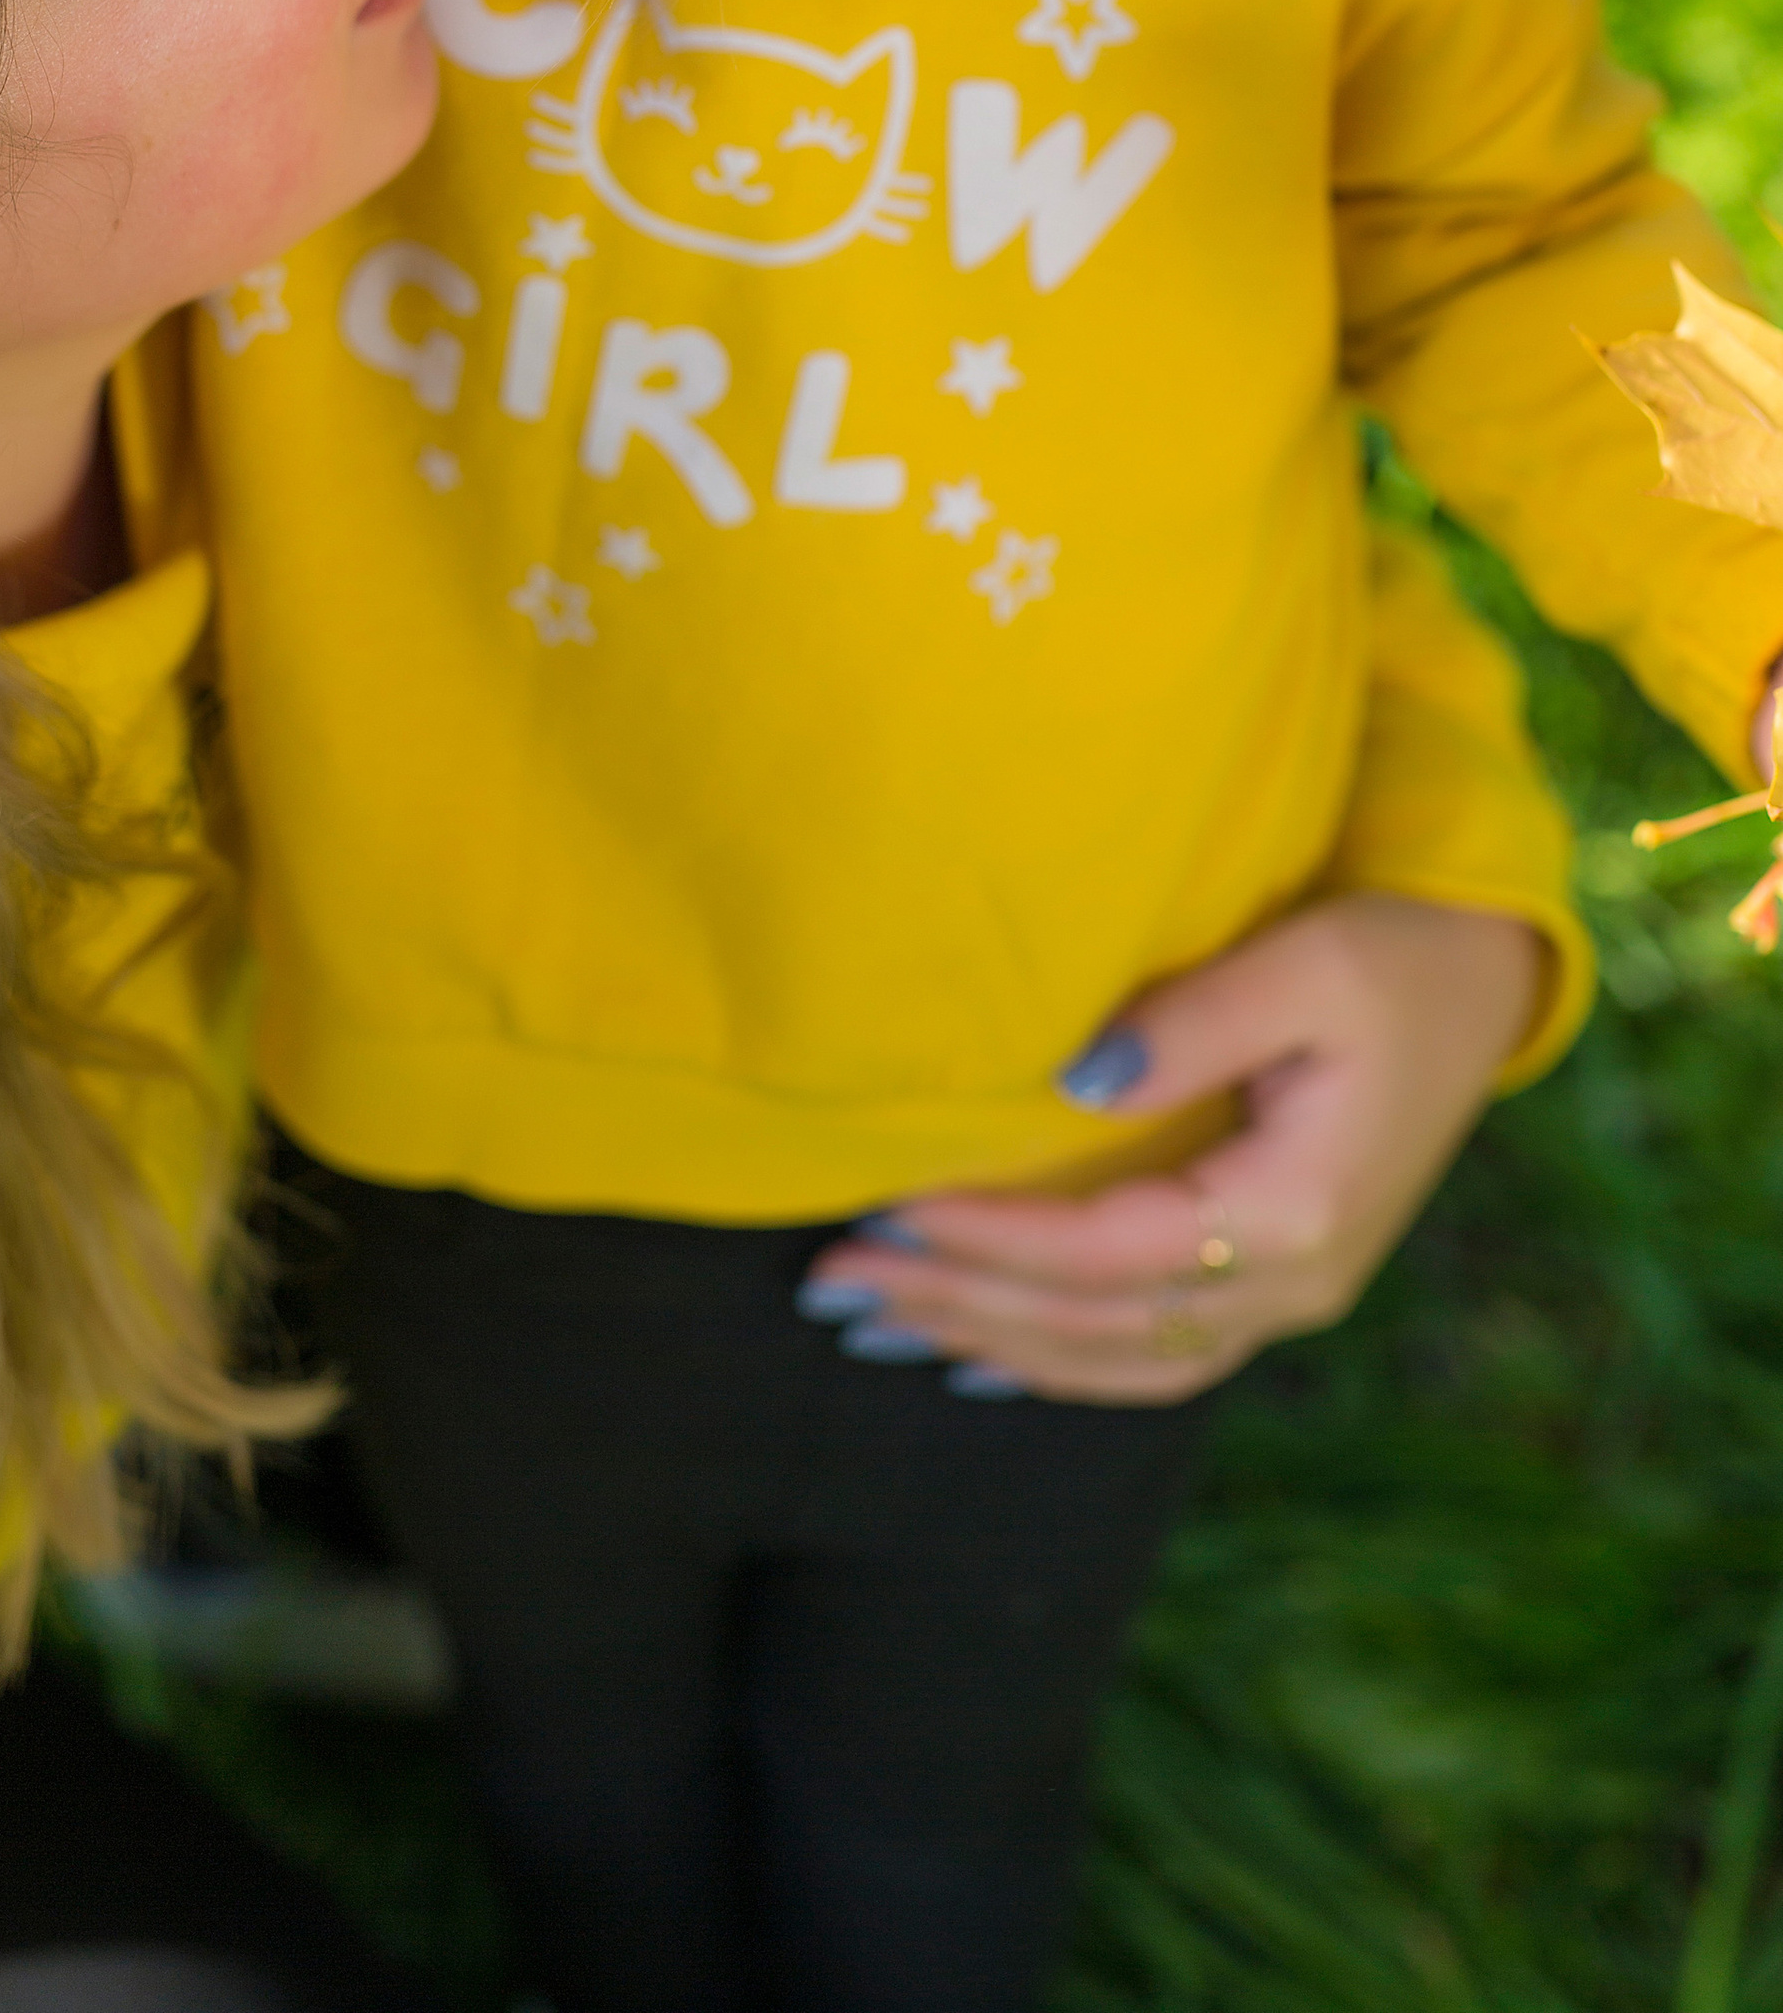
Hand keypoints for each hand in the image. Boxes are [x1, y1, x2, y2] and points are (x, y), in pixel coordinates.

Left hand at [799, 893, 1543, 1405]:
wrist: (1483, 985)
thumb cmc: (1391, 956)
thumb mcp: (1305, 962)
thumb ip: (1193, 1022)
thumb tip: (1074, 1079)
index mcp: (1296, 1213)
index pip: (1106, 1251)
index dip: (990, 1242)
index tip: (884, 1211)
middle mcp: (1294, 1283)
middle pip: (1097, 1325)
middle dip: (958, 1307)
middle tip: (833, 1283)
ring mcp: (1290, 1297)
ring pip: (1120, 1361)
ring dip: (993, 1346)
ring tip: (875, 1326)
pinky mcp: (1278, 1282)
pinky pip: (1153, 1352)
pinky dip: (1059, 1361)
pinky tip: (979, 1355)